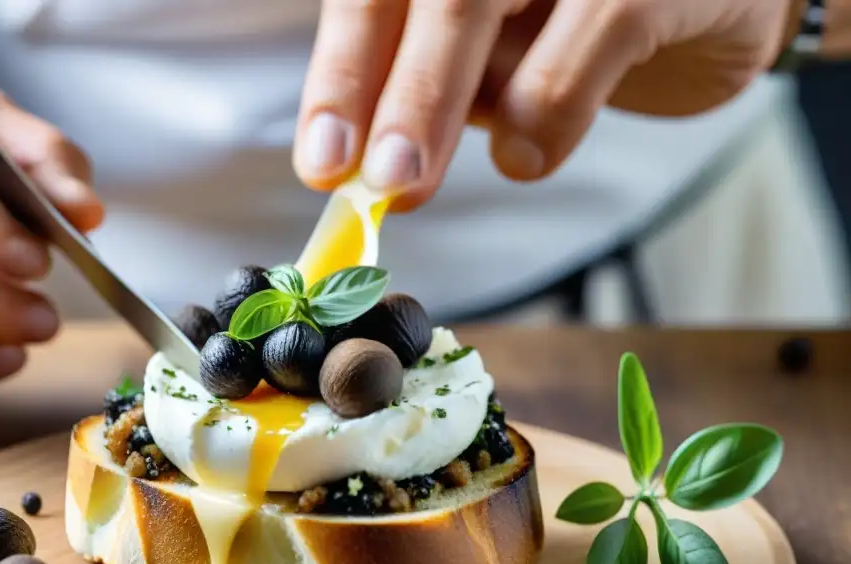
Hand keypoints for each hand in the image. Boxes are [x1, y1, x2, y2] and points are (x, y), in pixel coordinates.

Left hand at [293, 0, 793, 209]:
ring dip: (432, 103)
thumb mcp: (497, 49)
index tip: (324, 160)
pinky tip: (528, 158)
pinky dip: (551, 108)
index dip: (341, 73)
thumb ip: (436, 82)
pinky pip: (597, 28)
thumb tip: (366, 162)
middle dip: (382, 92)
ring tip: (409, 183)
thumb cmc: (587, 21)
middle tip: (361, 177)